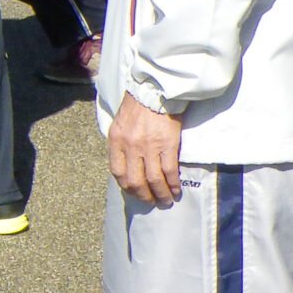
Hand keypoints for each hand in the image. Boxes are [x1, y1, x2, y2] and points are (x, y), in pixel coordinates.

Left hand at [107, 93, 183, 207]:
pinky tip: (176, 190)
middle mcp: (130, 147)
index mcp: (116, 141)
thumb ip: (120, 144)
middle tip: (151, 201)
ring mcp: (149, 147)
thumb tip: (125, 163)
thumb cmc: (137, 106)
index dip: (126, 186)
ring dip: (160, 194)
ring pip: (153, 180)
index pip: (117, 172)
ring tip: (165, 200)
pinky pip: (169, 171)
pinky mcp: (167, 145)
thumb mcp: (119, 124)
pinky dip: (172, 184)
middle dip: (143, 195)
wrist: (154, 91)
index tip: (133, 192)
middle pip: (135, 180)